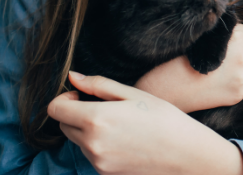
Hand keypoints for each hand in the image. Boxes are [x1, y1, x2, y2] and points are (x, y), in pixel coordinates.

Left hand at [48, 72, 242, 174]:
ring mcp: (98, 161)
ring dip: (87, 130)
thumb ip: (98, 85)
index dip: (64, 98)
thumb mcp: (133, 94)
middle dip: (75, 114)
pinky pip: (91, 155)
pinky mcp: (105, 173)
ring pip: (77, 141)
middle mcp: (92, 144)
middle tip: (102, 106)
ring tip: (119, 124)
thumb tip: (73, 77)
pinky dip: (99, 145)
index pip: (55, 109)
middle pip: (64, 126)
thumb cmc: (165, 118)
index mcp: (96, 119)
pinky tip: (124, 139)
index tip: (80, 95)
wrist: (187, 153)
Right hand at [134, 23, 242, 112]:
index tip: (218, 41)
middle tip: (216, 56)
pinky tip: (217, 82)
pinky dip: (235, 81)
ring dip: (237, 66)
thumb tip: (230, 29)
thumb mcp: (197, 39)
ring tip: (216, 70)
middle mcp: (241, 59)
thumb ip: (217, 34)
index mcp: (234, 40)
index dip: (231, 34)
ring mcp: (241, 79)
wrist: (165, 92)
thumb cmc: (176, 60)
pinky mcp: (239, 94)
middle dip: (236, 49)